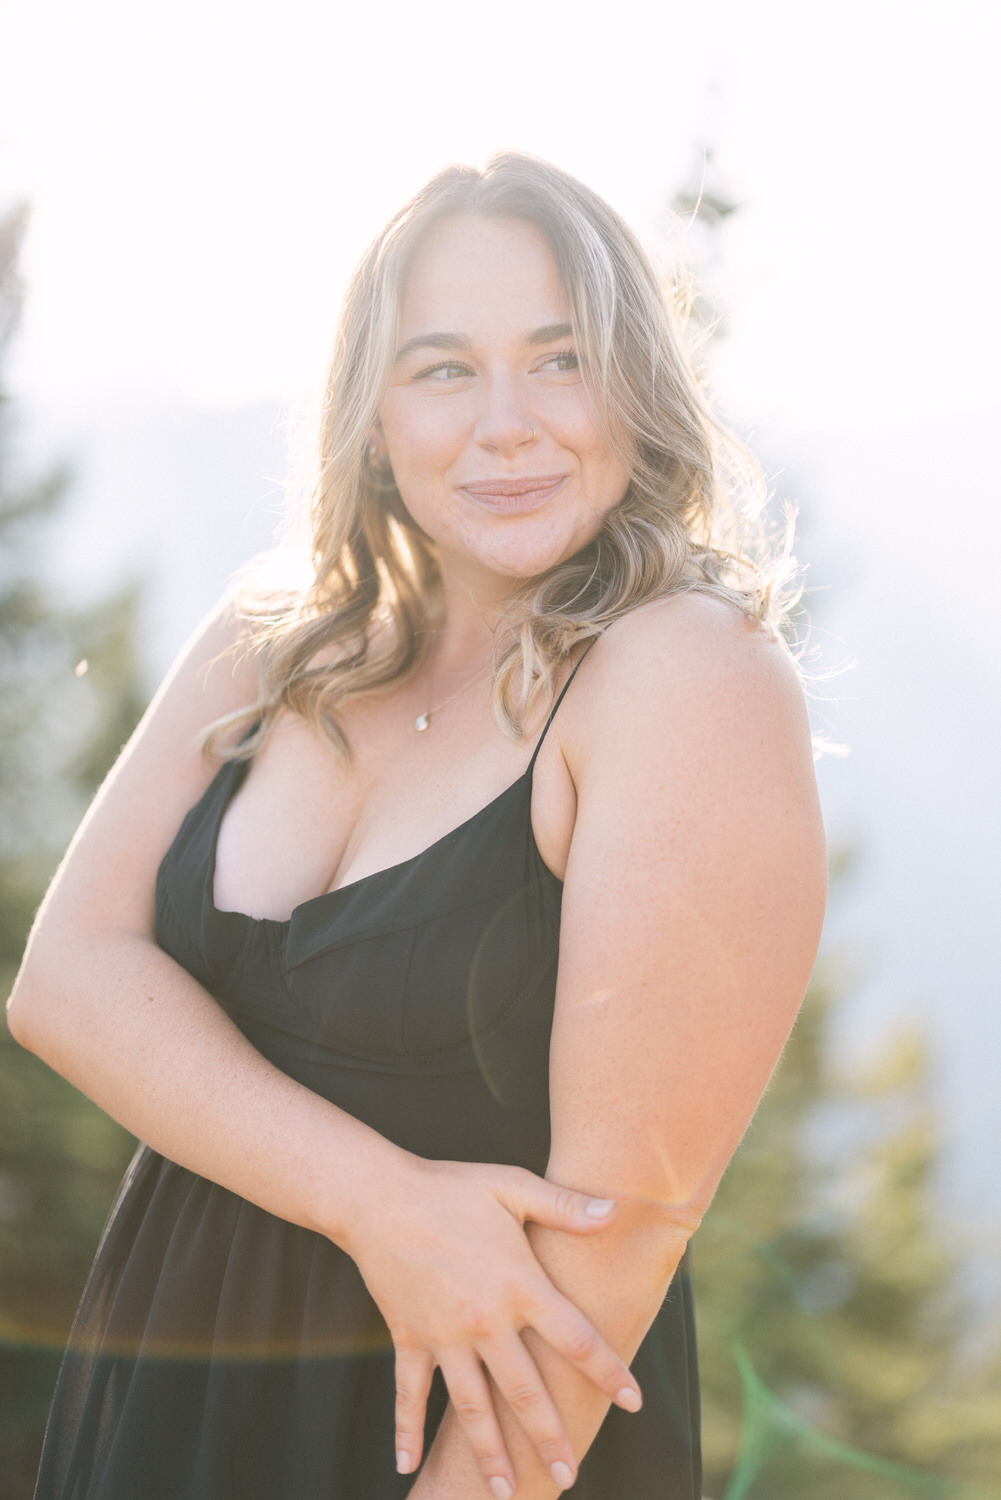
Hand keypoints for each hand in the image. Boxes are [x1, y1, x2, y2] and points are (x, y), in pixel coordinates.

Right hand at [341, 1156, 642, 1495]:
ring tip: (507, 1491)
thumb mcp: (511, 1186)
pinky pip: (409, 1392)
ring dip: (489, 1451)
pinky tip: (408, 1464)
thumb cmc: (450, 1186)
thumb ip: (564, 1206)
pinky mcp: (408, 1337)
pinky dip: (407, 1428)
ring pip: (471, 1406)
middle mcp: (485, 1320)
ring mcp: (444, 1334)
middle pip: (524, 1390)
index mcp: (518, 1284)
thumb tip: (613, 1212)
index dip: (606, 1369)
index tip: (632, 1401)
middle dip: (548, 1436)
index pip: (573, 1337)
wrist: (377, 1196)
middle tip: (569, 1475)